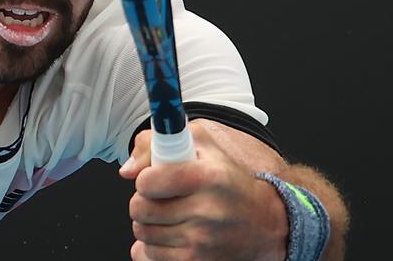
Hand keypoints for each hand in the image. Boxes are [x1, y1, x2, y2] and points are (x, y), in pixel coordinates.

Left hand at [119, 123, 287, 260]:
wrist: (264, 223)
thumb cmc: (227, 180)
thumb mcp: (200, 146)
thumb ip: (156, 143)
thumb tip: (127, 170)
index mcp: (207, 177)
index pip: (148, 181)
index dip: (145, 179)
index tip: (155, 180)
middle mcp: (207, 211)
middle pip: (140, 209)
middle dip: (143, 202)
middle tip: (161, 199)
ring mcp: (202, 242)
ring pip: (142, 234)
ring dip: (148, 225)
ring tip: (169, 216)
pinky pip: (149, 256)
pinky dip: (152, 247)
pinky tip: (169, 236)